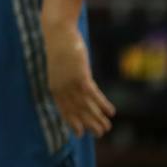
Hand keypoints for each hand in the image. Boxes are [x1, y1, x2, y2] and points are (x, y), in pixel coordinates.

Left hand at [41, 17, 114, 137]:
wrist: (58, 32)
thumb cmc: (59, 47)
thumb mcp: (60, 66)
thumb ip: (66, 79)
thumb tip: (75, 87)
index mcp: (54, 86)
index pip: (63, 109)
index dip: (72, 122)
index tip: (79, 133)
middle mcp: (61, 88)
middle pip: (77, 111)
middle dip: (88, 124)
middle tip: (99, 135)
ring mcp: (71, 83)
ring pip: (86, 106)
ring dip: (98, 118)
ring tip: (107, 129)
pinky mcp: (81, 76)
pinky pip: (94, 95)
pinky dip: (103, 105)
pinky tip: (111, 112)